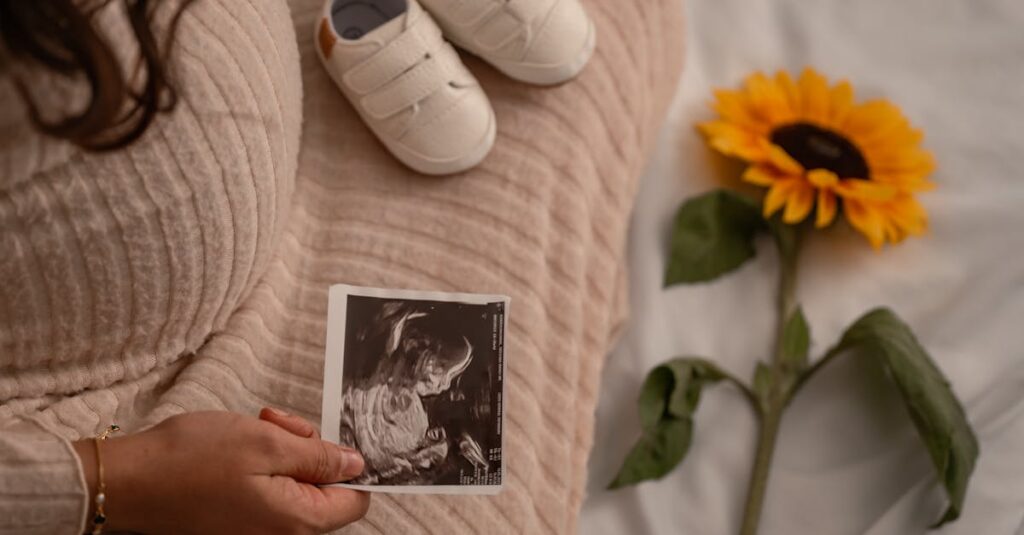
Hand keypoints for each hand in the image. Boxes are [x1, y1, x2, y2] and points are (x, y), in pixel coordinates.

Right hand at [72, 409, 369, 534]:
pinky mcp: (237, 522)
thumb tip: (356, 465)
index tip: (325, 438)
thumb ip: (318, 456)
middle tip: (278, 424)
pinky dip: (262, 463)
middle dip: (307, 448)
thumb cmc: (191, 460)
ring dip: (282, 449)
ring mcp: (256, 531)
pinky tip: (240, 442)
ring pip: (295, 483)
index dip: (348, 465)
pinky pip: (269, 491)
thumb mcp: (266, 443)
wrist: (127, 481)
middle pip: (323, 488)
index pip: (354, 500)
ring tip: (255, 427)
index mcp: (296, 522)